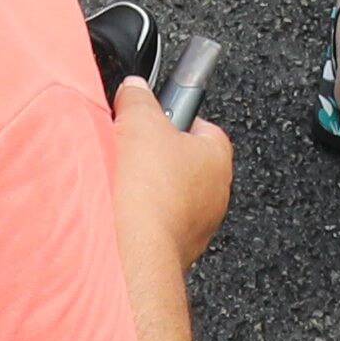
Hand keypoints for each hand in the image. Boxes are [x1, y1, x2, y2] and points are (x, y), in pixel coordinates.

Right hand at [106, 78, 234, 269]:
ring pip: (172, 197)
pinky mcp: (175, 251)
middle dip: (159, 156)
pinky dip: (142, 218)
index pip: (205, 126)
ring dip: (149, 191)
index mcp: (218, 157)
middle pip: (186, 163)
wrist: (135, 251)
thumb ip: (139, 98)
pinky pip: (158, 225)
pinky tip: (122, 213)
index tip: (156, 117)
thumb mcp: (139, 120)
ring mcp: (197, 227)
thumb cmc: (149, 191)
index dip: (177, 118)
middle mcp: (216, 194)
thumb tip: (135, 89)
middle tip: (133, 150)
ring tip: (122, 185)